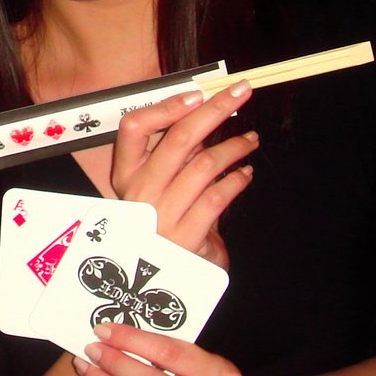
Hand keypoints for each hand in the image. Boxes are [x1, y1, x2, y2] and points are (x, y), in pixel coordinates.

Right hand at [111, 81, 258, 266]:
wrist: (158, 283)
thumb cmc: (163, 224)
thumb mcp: (157, 188)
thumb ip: (174, 155)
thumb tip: (205, 112)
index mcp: (124, 175)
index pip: (133, 128)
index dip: (166, 106)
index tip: (197, 94)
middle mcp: (139, 194)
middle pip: (178, 140)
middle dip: (214, 111)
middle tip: (241, 93)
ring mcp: (161, 216)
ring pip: (203, 166)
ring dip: (233, 147)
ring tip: (251, 139)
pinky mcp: (186, 237)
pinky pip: (217, 198)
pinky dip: (236, 181)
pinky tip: (246, 174)